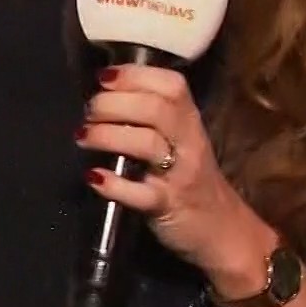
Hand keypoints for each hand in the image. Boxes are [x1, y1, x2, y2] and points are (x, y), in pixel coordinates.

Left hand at [76, 64, 271, 283]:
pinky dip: (114, 185)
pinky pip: (142, 194)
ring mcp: (180, 175)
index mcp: (190, 120)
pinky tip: (94, 177)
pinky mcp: (168, 207)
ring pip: (147, 144)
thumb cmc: (190, 179)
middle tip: (88, 112)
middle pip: (154, 109)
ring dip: (107, 136)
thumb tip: (104, 96)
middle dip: (113, 103)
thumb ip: (151, 117)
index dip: (134, 75)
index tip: (103, 78)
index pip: (171, 85)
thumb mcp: (180, 141)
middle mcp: (189, 142)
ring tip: (83, 137)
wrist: (223, 230)